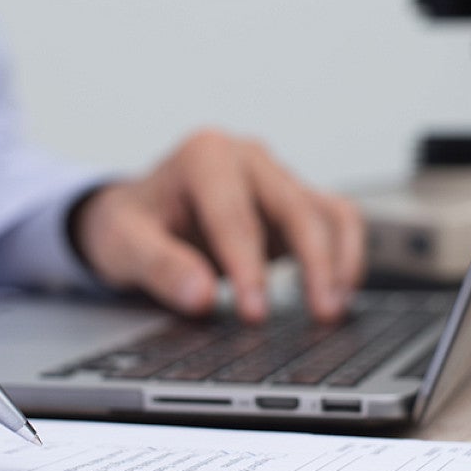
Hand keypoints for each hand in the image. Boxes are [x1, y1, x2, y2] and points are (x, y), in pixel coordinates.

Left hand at [72, 130, 363, 322]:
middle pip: (294, 206)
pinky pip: (336, 219)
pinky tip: (340, 292)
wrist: (137, 214)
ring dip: (336, 260)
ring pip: (324, 211)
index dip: (248, 265)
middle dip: (311, 262)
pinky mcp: (294, 201)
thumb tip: (201, 295)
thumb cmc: (130, 224)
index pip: (234, 213)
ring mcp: (276, 177)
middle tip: (317, 314)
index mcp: (204, 155)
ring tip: (332, 309)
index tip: (255, 313)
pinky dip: (347, 252)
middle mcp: (247, 158)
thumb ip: (160, 267)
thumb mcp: (124, 244)